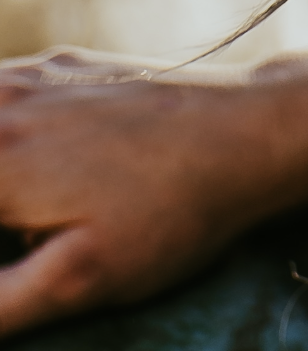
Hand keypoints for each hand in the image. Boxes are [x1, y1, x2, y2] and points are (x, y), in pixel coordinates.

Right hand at [0, 43, 307, 339]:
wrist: (241, 135)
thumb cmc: (168, 217)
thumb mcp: (81, 281)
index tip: (16, 266)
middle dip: (2, 226)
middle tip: (31, 247)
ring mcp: (19, 77)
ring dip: (4, 190)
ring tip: (36, 227)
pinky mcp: (48, 68)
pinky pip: (1, 101)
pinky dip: (8, 144)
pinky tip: (46, 176)